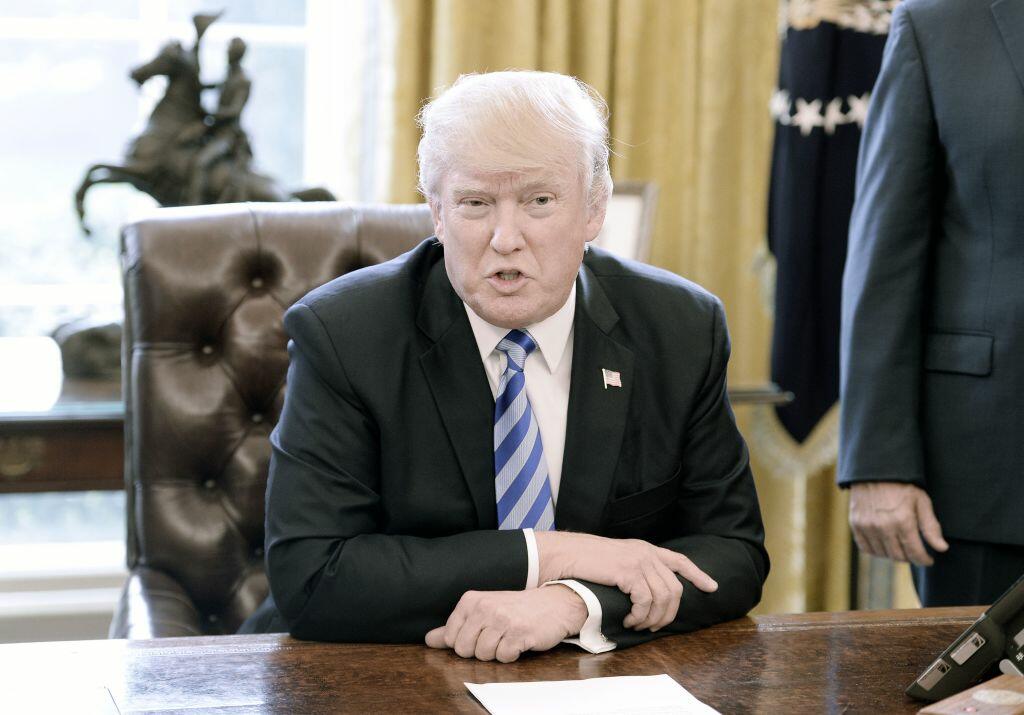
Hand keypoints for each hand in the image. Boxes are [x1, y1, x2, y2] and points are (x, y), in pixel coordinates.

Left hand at [425, 584, 586, 662]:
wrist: (554, 603)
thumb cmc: (516, 609)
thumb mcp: (483, 611)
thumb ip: (454, 627)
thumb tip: (429, 640)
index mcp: (471, 600)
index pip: (451, 638)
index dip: (466, 642)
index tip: (482, 632)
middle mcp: (484, 607)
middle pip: (464, 650)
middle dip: (480, 650)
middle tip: (497, 636)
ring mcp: (502, 620)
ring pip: (483, 655)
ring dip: (497, 652)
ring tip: (508, 637)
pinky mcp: (519, 633)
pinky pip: (503, 657)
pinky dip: (511, 655)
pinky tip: (519, 642)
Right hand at [534, 531, 717, 631]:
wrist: (569, 554)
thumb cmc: (588, 561)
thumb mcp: (618, 559)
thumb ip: (636, 568)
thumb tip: (647, 590)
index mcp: (646, 549)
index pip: (680, 561)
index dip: (698, 574)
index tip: (712, 587)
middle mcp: (647, 553)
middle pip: (675, 588)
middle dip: (669, 613)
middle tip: (654, 626)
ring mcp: (639, 561)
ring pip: (663, 597)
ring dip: (653, 618)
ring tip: (639, 625)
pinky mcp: (629, 572)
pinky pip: (646, 600)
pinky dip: (640, 615)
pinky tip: (630, 620)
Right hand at [849, 482, 948, 565]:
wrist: (874, 472)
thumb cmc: (901, 486)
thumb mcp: (921, 502)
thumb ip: (931, 527)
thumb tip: (942, 548)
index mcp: (903, 521)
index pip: (915, 553)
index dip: (924, 560)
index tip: (928, 560)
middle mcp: (883, 526)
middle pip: (898, 556)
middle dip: (910, 558)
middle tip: (914, 552)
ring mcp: (867, 526)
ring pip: (882, 554)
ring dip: (893, 555)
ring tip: (900, 548)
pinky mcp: (856, 524)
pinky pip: (865, 548)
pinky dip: (876, 551)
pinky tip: (884, 546)